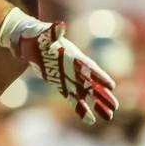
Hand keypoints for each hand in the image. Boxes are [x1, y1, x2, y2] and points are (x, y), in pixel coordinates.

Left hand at [0, 10, 117, 124]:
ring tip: (108, 117)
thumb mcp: (43, 34)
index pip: (88, 68)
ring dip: (96, 105)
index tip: (111, 85)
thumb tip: (59, 25)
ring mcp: (69, 78)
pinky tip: (90, 120)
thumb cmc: (37, 36)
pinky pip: (73, 99)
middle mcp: (74, 69)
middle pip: (91, 85)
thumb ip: (52, 32)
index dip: (99, 76)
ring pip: (85, 94)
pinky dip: (81, 109)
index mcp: (72, 57)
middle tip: (115, 106)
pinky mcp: (61, 85)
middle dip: (102, 95)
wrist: (29, 42)